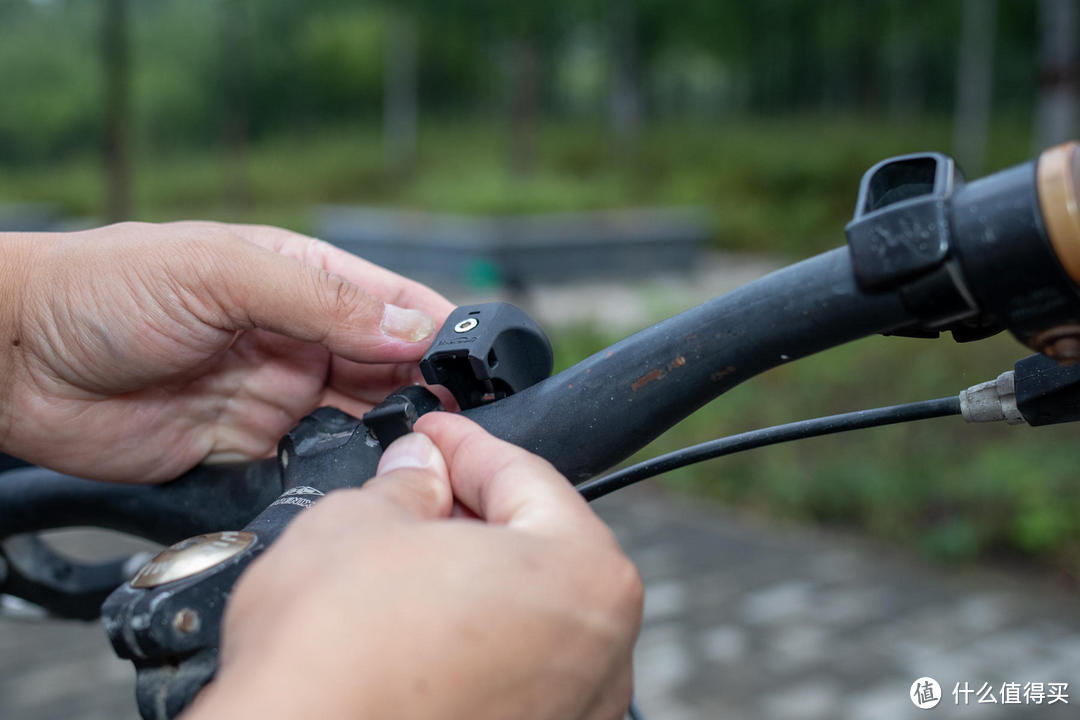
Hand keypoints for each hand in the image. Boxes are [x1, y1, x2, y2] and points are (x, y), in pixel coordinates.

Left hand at [0, 221, 453, 481]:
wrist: (14, 360)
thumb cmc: (105, 289)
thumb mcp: (222, 273)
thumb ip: (320, 300)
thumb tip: (412, 325)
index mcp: (301, 278)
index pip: (391, 304)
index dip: (436, 333)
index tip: (476, 368)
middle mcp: (297, 336)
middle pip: (385, 369)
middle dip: (421, 395)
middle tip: (453, 426)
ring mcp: (273, 393)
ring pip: (355, 421)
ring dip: (384, 437)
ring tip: (413, 456)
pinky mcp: (245, 447)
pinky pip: (308, 464)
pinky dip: (335, 474)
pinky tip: (358, 481)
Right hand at [189, 414, 642, 719]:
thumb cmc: (333, 661)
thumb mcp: (358, 524)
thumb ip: (406, 485)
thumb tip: (418, 473)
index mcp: (582, 575)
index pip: (525, 477)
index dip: (464, 445)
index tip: (434, 436)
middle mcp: (600, 652)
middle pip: (538, 548)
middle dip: (473, 510)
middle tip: (416, 485)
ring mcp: (574, 710)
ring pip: (526, 613)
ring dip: (473, 578)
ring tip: (407, 559)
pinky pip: (510, 671)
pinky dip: (473, 641)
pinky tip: (415, 629)